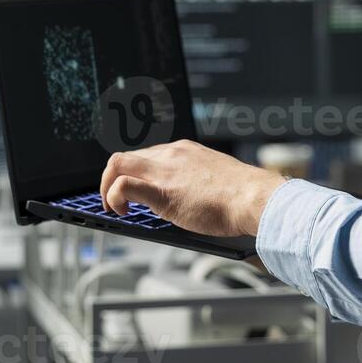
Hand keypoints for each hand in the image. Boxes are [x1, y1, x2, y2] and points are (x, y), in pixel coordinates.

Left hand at [100, 140, 287, 237]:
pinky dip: (114, 197)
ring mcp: (165, 170)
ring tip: (113, 207)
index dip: (133, 173)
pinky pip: (124, 185)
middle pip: (126, 157)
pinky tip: (120, 211)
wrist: (254, 199)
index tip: (132, 189)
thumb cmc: (241, 196)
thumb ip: (195, 182)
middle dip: (113, 179)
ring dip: (107, 186)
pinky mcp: (162, 190)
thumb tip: (187, 200)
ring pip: (118, 164)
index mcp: (184, 151)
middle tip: (116, 202)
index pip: (146, 155)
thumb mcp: (213, 179)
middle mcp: (172, 154)